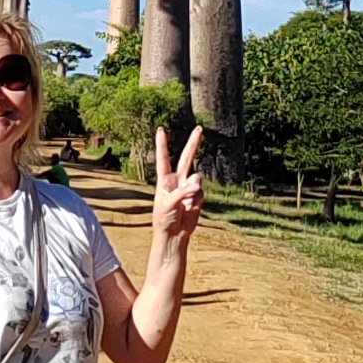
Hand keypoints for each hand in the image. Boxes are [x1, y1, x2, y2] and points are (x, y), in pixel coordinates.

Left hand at [150, 124, 206, 248]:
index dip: (163, 144)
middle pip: (187, 157)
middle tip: (199, 128)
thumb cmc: (163, 218)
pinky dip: (197, 200)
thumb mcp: (167, 205)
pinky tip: (190, 209)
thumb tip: (198, 185)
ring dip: (194, 186)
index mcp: (164, 180)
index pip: (164, 158)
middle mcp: (177, 180)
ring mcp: (189, 187)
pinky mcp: (198, 196)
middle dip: (194, 143)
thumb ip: (182, 193)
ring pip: (197, 177)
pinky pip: (201, 192)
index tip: (161, 129)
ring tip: (185, 203)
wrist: (173, 234)